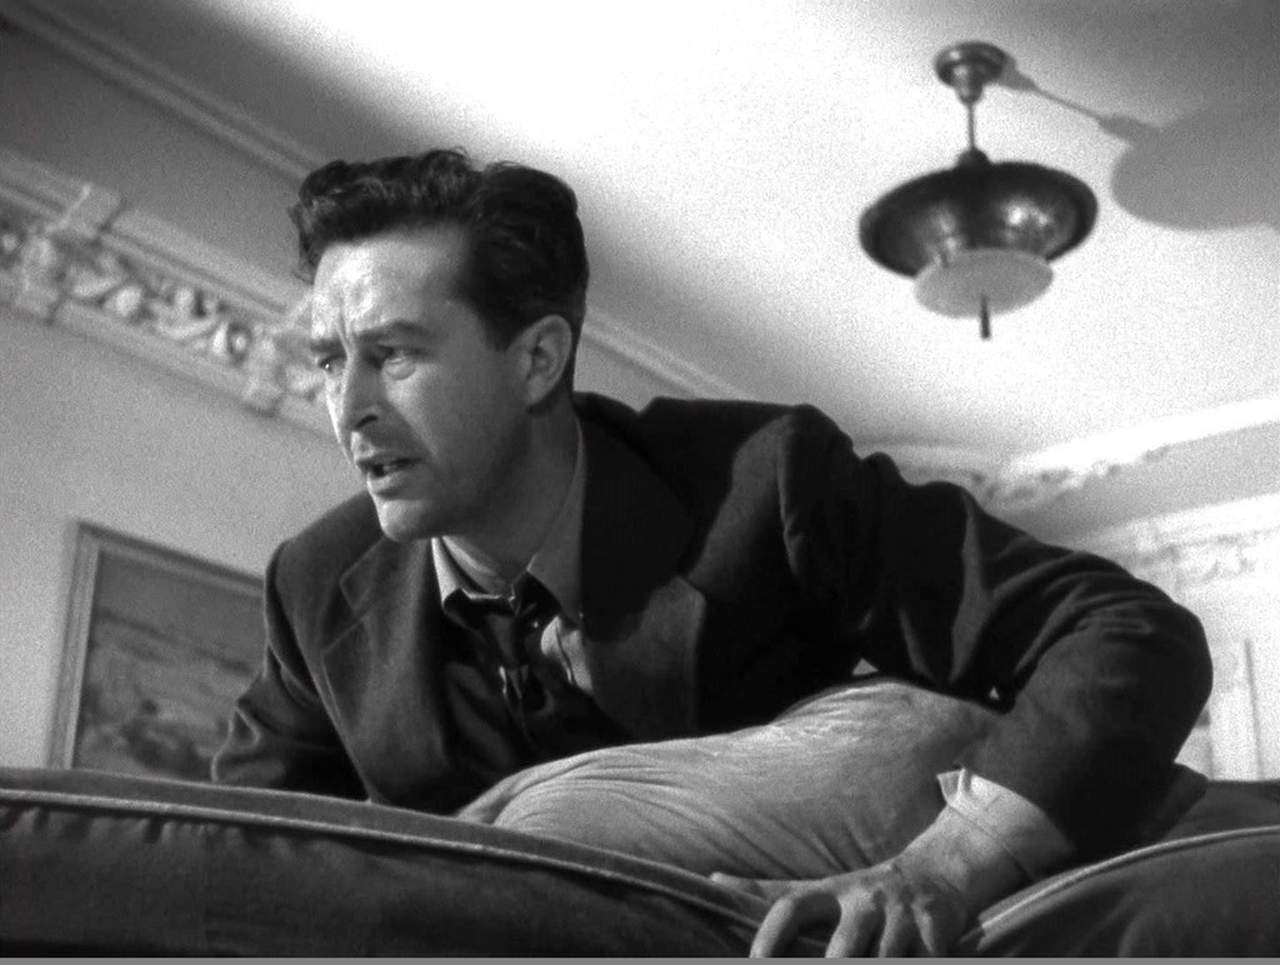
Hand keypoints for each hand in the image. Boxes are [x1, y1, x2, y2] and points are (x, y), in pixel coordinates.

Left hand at [712, 860, 969, 956]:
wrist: (933, 876)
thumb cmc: (859, 896)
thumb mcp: (817, 891)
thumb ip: (767, 893)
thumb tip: (711, 879)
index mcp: (828, 893)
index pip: (791, 906)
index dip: (770, 934)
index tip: (755, 960)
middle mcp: (862, 901)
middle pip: (843, 949)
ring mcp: (900, 916)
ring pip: (884, 961)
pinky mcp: (936, 931)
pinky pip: (925, 961)